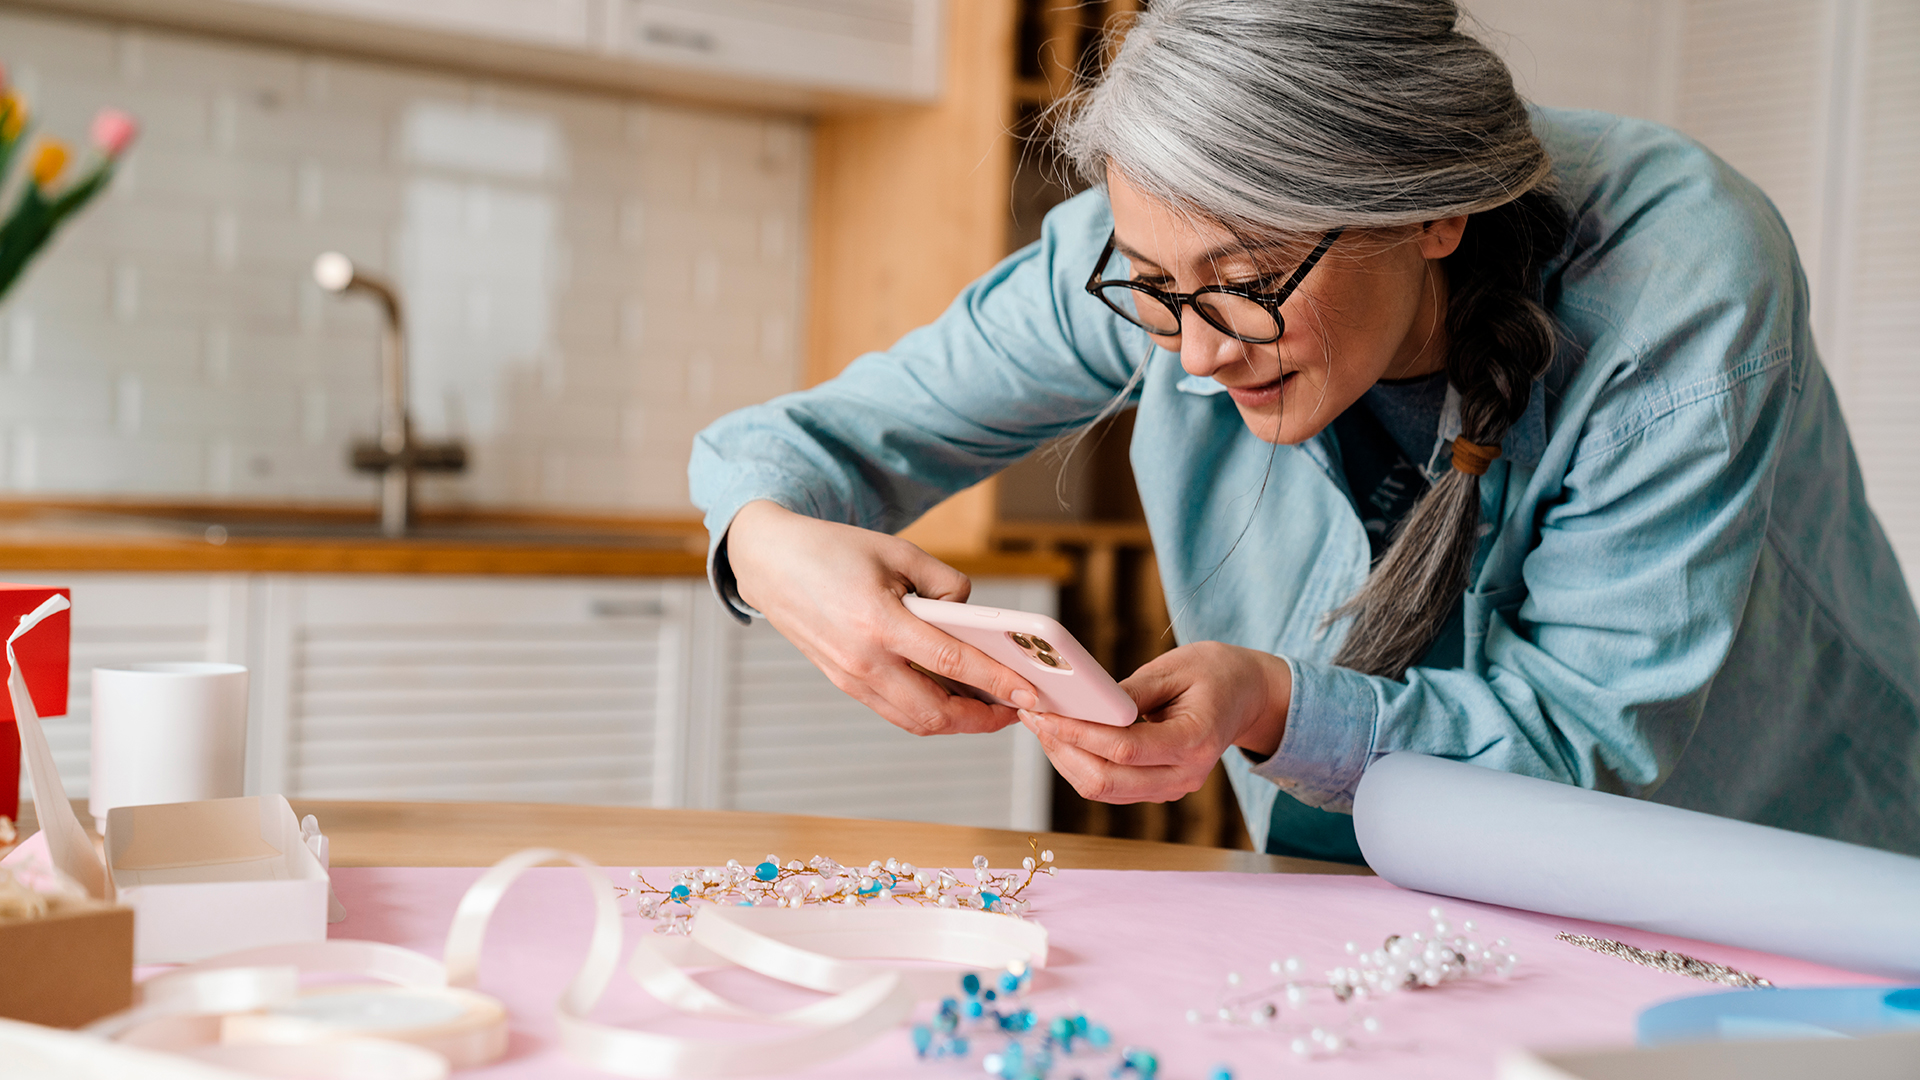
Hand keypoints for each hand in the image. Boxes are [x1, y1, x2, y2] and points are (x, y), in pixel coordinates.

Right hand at [726, 500, 1040, 735]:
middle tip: (1016, 710)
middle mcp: (862, 660)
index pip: (951, 662)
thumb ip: (944, 583)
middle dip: (983, 720)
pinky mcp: (844, 682)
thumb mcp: (897, 551)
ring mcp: (850, 677)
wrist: (771, 562)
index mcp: (878, 622)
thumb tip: (972, 617)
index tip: (1029, 692)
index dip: (997, 681)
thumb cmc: (832, 551)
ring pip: (914, 721)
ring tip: (991, 709)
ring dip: (957, 723)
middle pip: (935, 712)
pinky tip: (952, 699)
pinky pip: (894, 711)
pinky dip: (928, 713)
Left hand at [1020, 641, 1289, 802]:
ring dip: (1065, 760)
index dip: (1080, 733)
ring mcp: (1171, 788)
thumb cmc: (1214, 673)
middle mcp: (1185, 775)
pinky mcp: (1157, 788)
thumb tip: (1083, 704)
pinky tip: (1061, 737)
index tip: (1047, 712)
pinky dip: (1079, 765)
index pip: (1125, 749)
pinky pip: (1110, 787)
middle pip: (1108, 780)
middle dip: (1063, 749)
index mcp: (1195, 741)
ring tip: (1040, 724)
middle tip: (1034, 716)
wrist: (1246, 696)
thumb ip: (1130, 691)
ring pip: (1103, 789)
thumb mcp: (1175, 668)